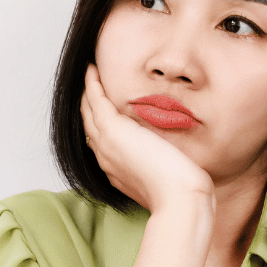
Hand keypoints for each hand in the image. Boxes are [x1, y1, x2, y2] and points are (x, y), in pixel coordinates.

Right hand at [80, 64, 214, 214]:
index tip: (102, 105)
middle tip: (88, 83)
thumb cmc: (179, 191)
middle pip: (88, 124)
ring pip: (88, 111)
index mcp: (116, 170)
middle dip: (88, 103)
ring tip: (88, 72)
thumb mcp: (165, 175)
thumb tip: (170, 155)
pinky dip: (92, 84)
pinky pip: (95, 100)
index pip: (101, 140)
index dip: (99, 121)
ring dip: (86, 90)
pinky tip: (92, 69)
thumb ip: (160, 162)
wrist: (178, 197)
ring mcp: (106, 144)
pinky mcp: (113, 131)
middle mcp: (105, 158)